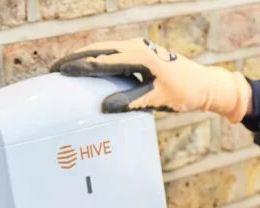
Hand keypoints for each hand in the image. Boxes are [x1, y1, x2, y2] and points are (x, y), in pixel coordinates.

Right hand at [50, 38, 252, 122]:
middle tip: (54, 68)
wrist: (205, 84)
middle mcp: (138, 47)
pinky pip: (114, 52)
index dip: (80, 66)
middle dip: (76, 58)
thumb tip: (103, 107)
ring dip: (85, 56)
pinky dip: (98, 57)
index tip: (60, 71)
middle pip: (99, 49)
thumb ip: (130, 102)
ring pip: (105, 48)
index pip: (103, 60)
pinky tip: (89, 67)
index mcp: (140, 56)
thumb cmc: (185, 93)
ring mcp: (140, 48)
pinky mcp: (142, 53)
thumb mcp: (157, 100)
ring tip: (66, 66)